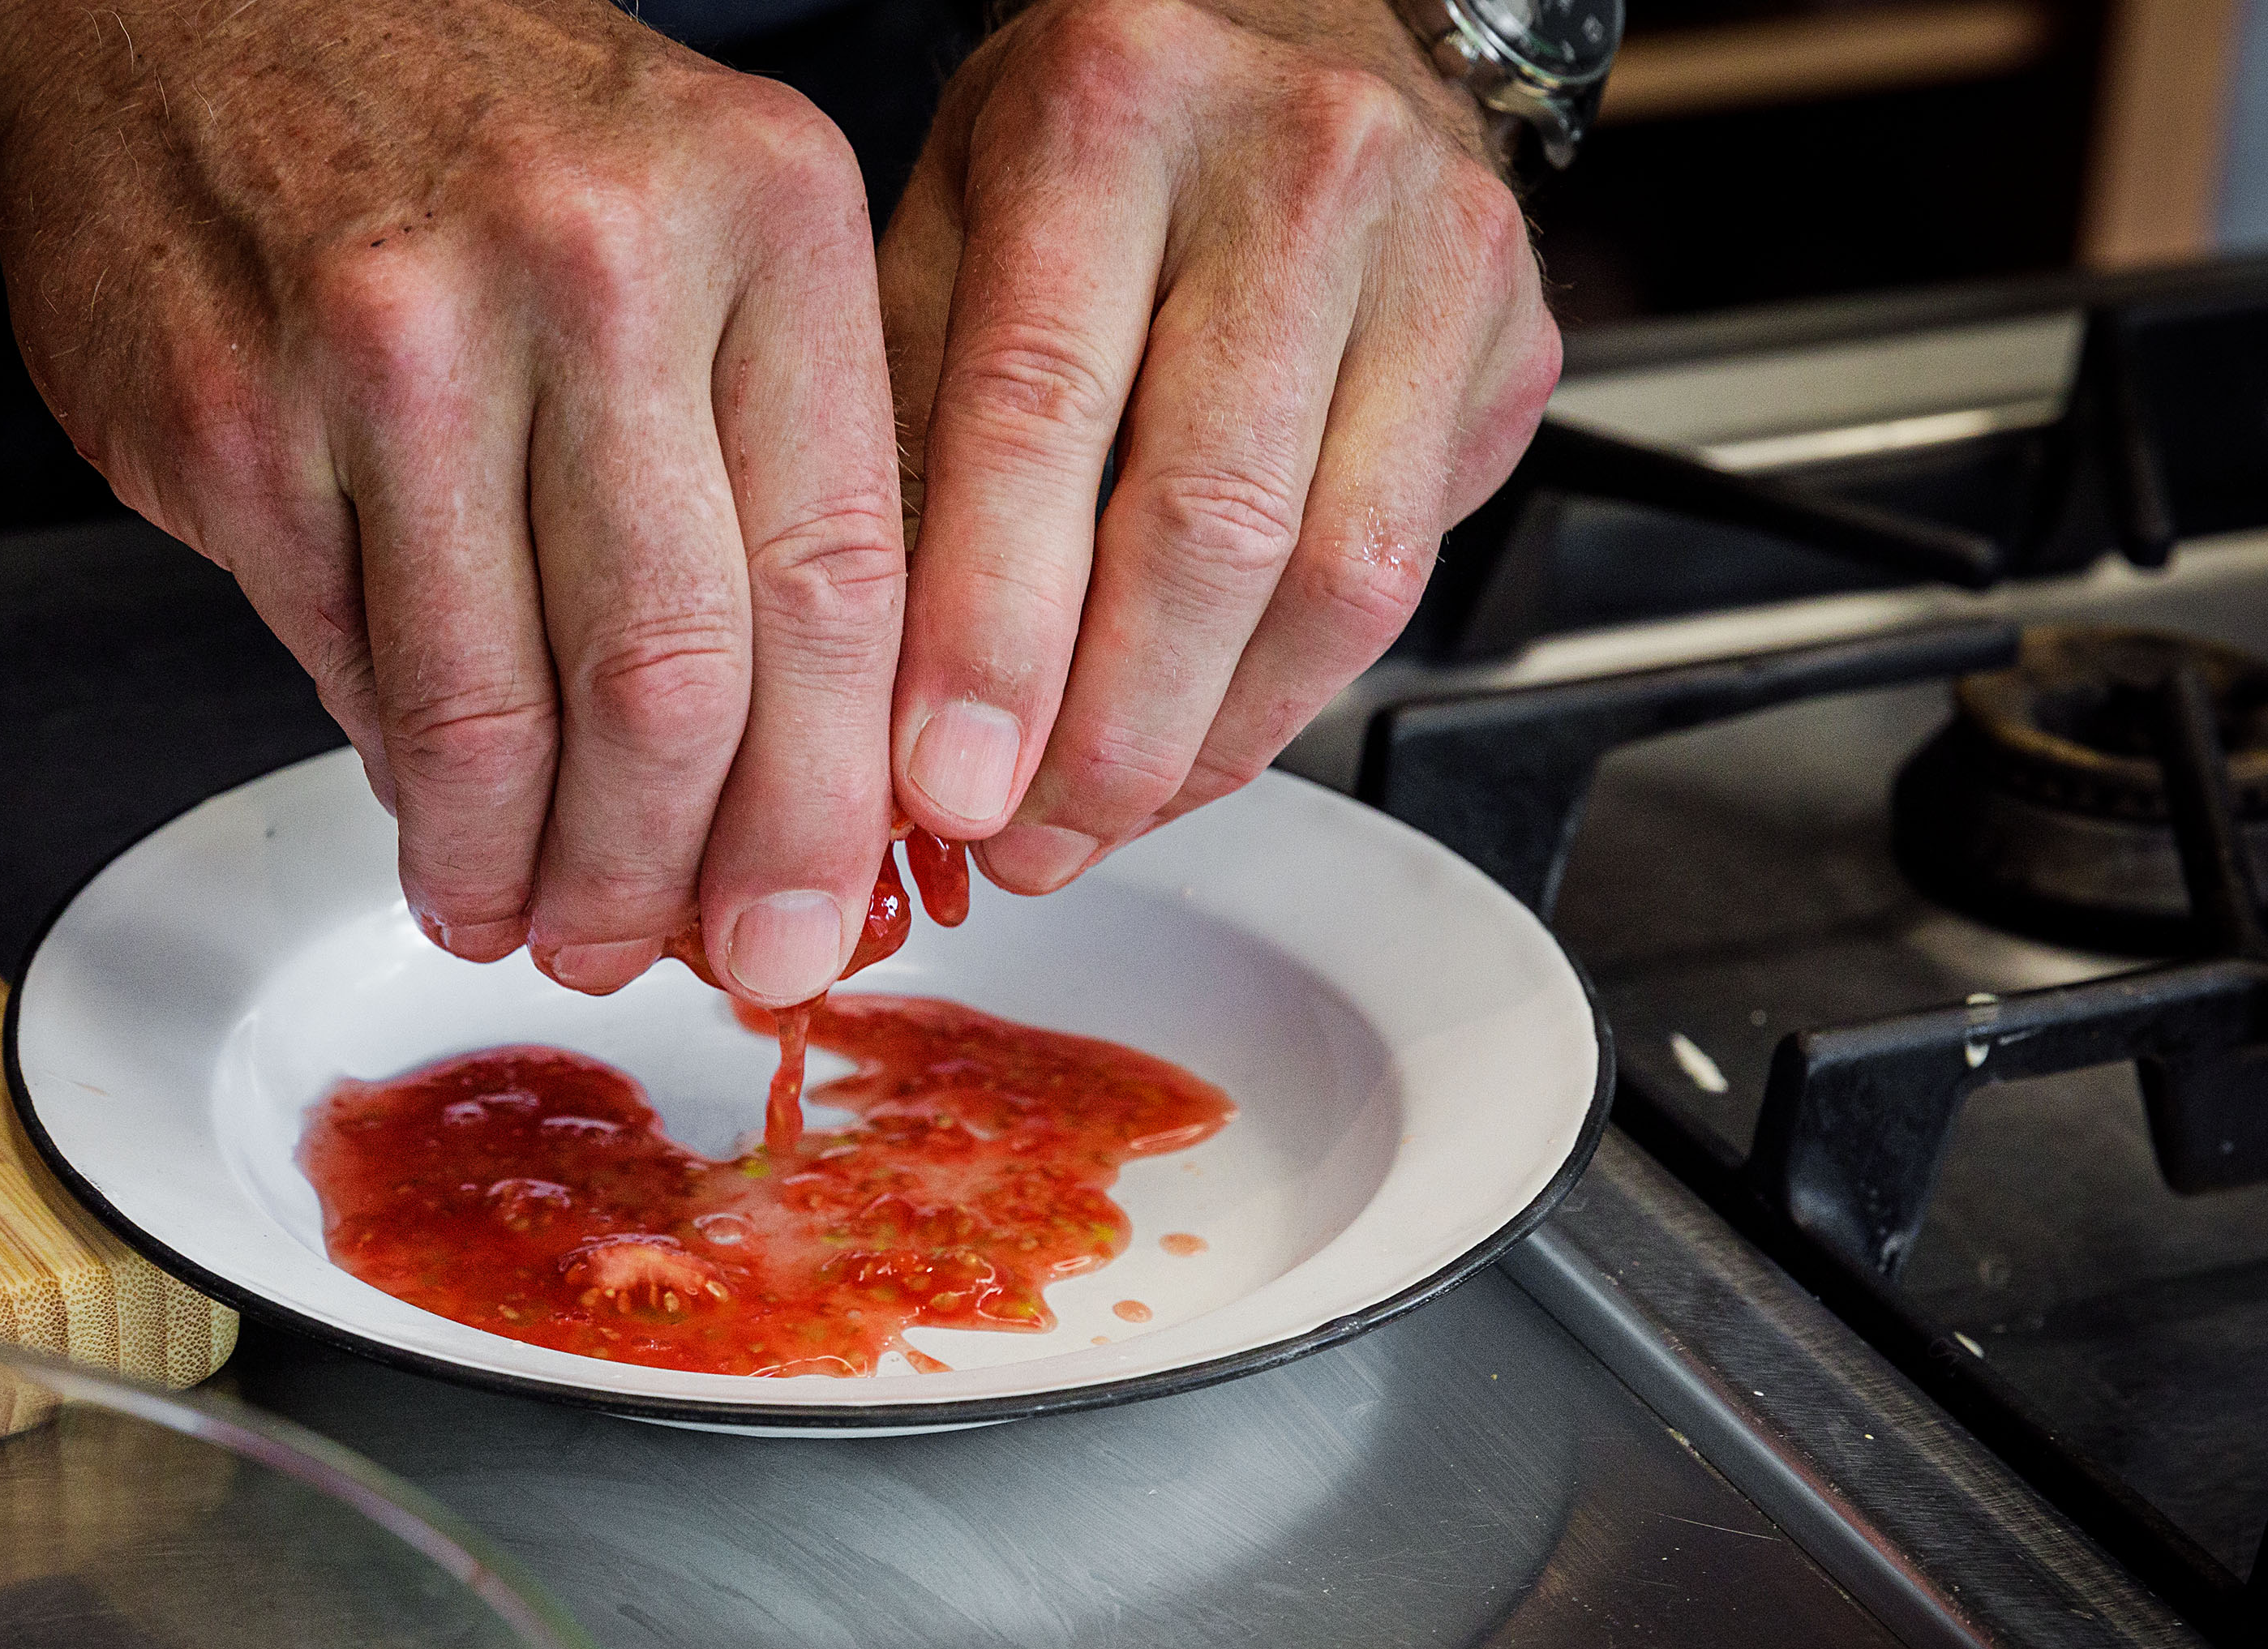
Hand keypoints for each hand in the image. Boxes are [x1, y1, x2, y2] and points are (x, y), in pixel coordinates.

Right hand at [0, 0, 906, 1004]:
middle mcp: (594, 259)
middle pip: (674, 677)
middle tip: (670, 959)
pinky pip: (355, 669)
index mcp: (765, 213)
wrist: (196, 2)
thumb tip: (793, 785)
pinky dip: (408, 781)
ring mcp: (402, 333)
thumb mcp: (695, 234)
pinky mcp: (245, 415)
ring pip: (497, 709)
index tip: (815, 921)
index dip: (830, 800)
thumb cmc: (482, 141)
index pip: (840, 579)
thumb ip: (769, 473)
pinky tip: (440, 826)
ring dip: (522, 868)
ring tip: (531, 925)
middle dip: (673, 874)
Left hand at [877, 0, 1559, 889]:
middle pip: (1209, 517)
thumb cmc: (1094, 151)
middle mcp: (1298, 160)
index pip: (1041, 405)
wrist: (1297, 32)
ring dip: (1199, 744)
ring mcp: (1434, 251)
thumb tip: (861, 704)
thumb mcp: (947, 237)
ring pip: (1331, 577)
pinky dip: (1282, 702)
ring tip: (1090, 820)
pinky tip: (1190, 749)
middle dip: (1104, 729)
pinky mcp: (1513, 345)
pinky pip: (1399, 583)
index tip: (938, 778)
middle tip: (1017, 841)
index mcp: (1111, 106)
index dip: (990, 623)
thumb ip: (906, 446)